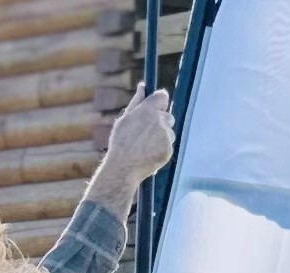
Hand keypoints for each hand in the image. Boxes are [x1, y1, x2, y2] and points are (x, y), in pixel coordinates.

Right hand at [91, 86, 174, 213]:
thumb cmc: (120, 145)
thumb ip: (136, 102)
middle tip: (144, 137)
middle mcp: (159, 119)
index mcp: (147, 109)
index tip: (156, 110)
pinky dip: (161, 151)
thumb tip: (143, 86)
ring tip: (144, 149)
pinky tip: (148, 157)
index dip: (160, 103)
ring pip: (169, 133)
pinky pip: (168, 147)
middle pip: (168, 117)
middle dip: (160, 125)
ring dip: (161, 139)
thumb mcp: (124, 121)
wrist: (122, 170)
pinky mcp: (168, 149)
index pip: (163, 96)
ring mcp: (165, 135)